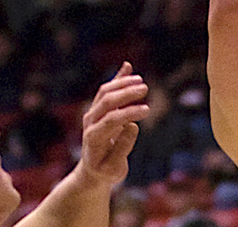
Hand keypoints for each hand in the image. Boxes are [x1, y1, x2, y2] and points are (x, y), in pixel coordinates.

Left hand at [76, 62, 148, 186]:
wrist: (92, 170)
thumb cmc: (106, 171)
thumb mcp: (114, 169)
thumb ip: (122, 148)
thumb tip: (132, 126)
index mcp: (93, 137)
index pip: (111, 119)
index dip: (129, 113)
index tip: (147, 110)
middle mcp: (90, 122)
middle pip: (106, 101)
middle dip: (125, 93)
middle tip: (144, 89)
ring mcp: (92, 113)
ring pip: (105, 92)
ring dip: (122, 84)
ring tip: (141, 81)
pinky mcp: (98, 108)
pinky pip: (107, 90)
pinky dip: (118, 78)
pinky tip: (127, 66)